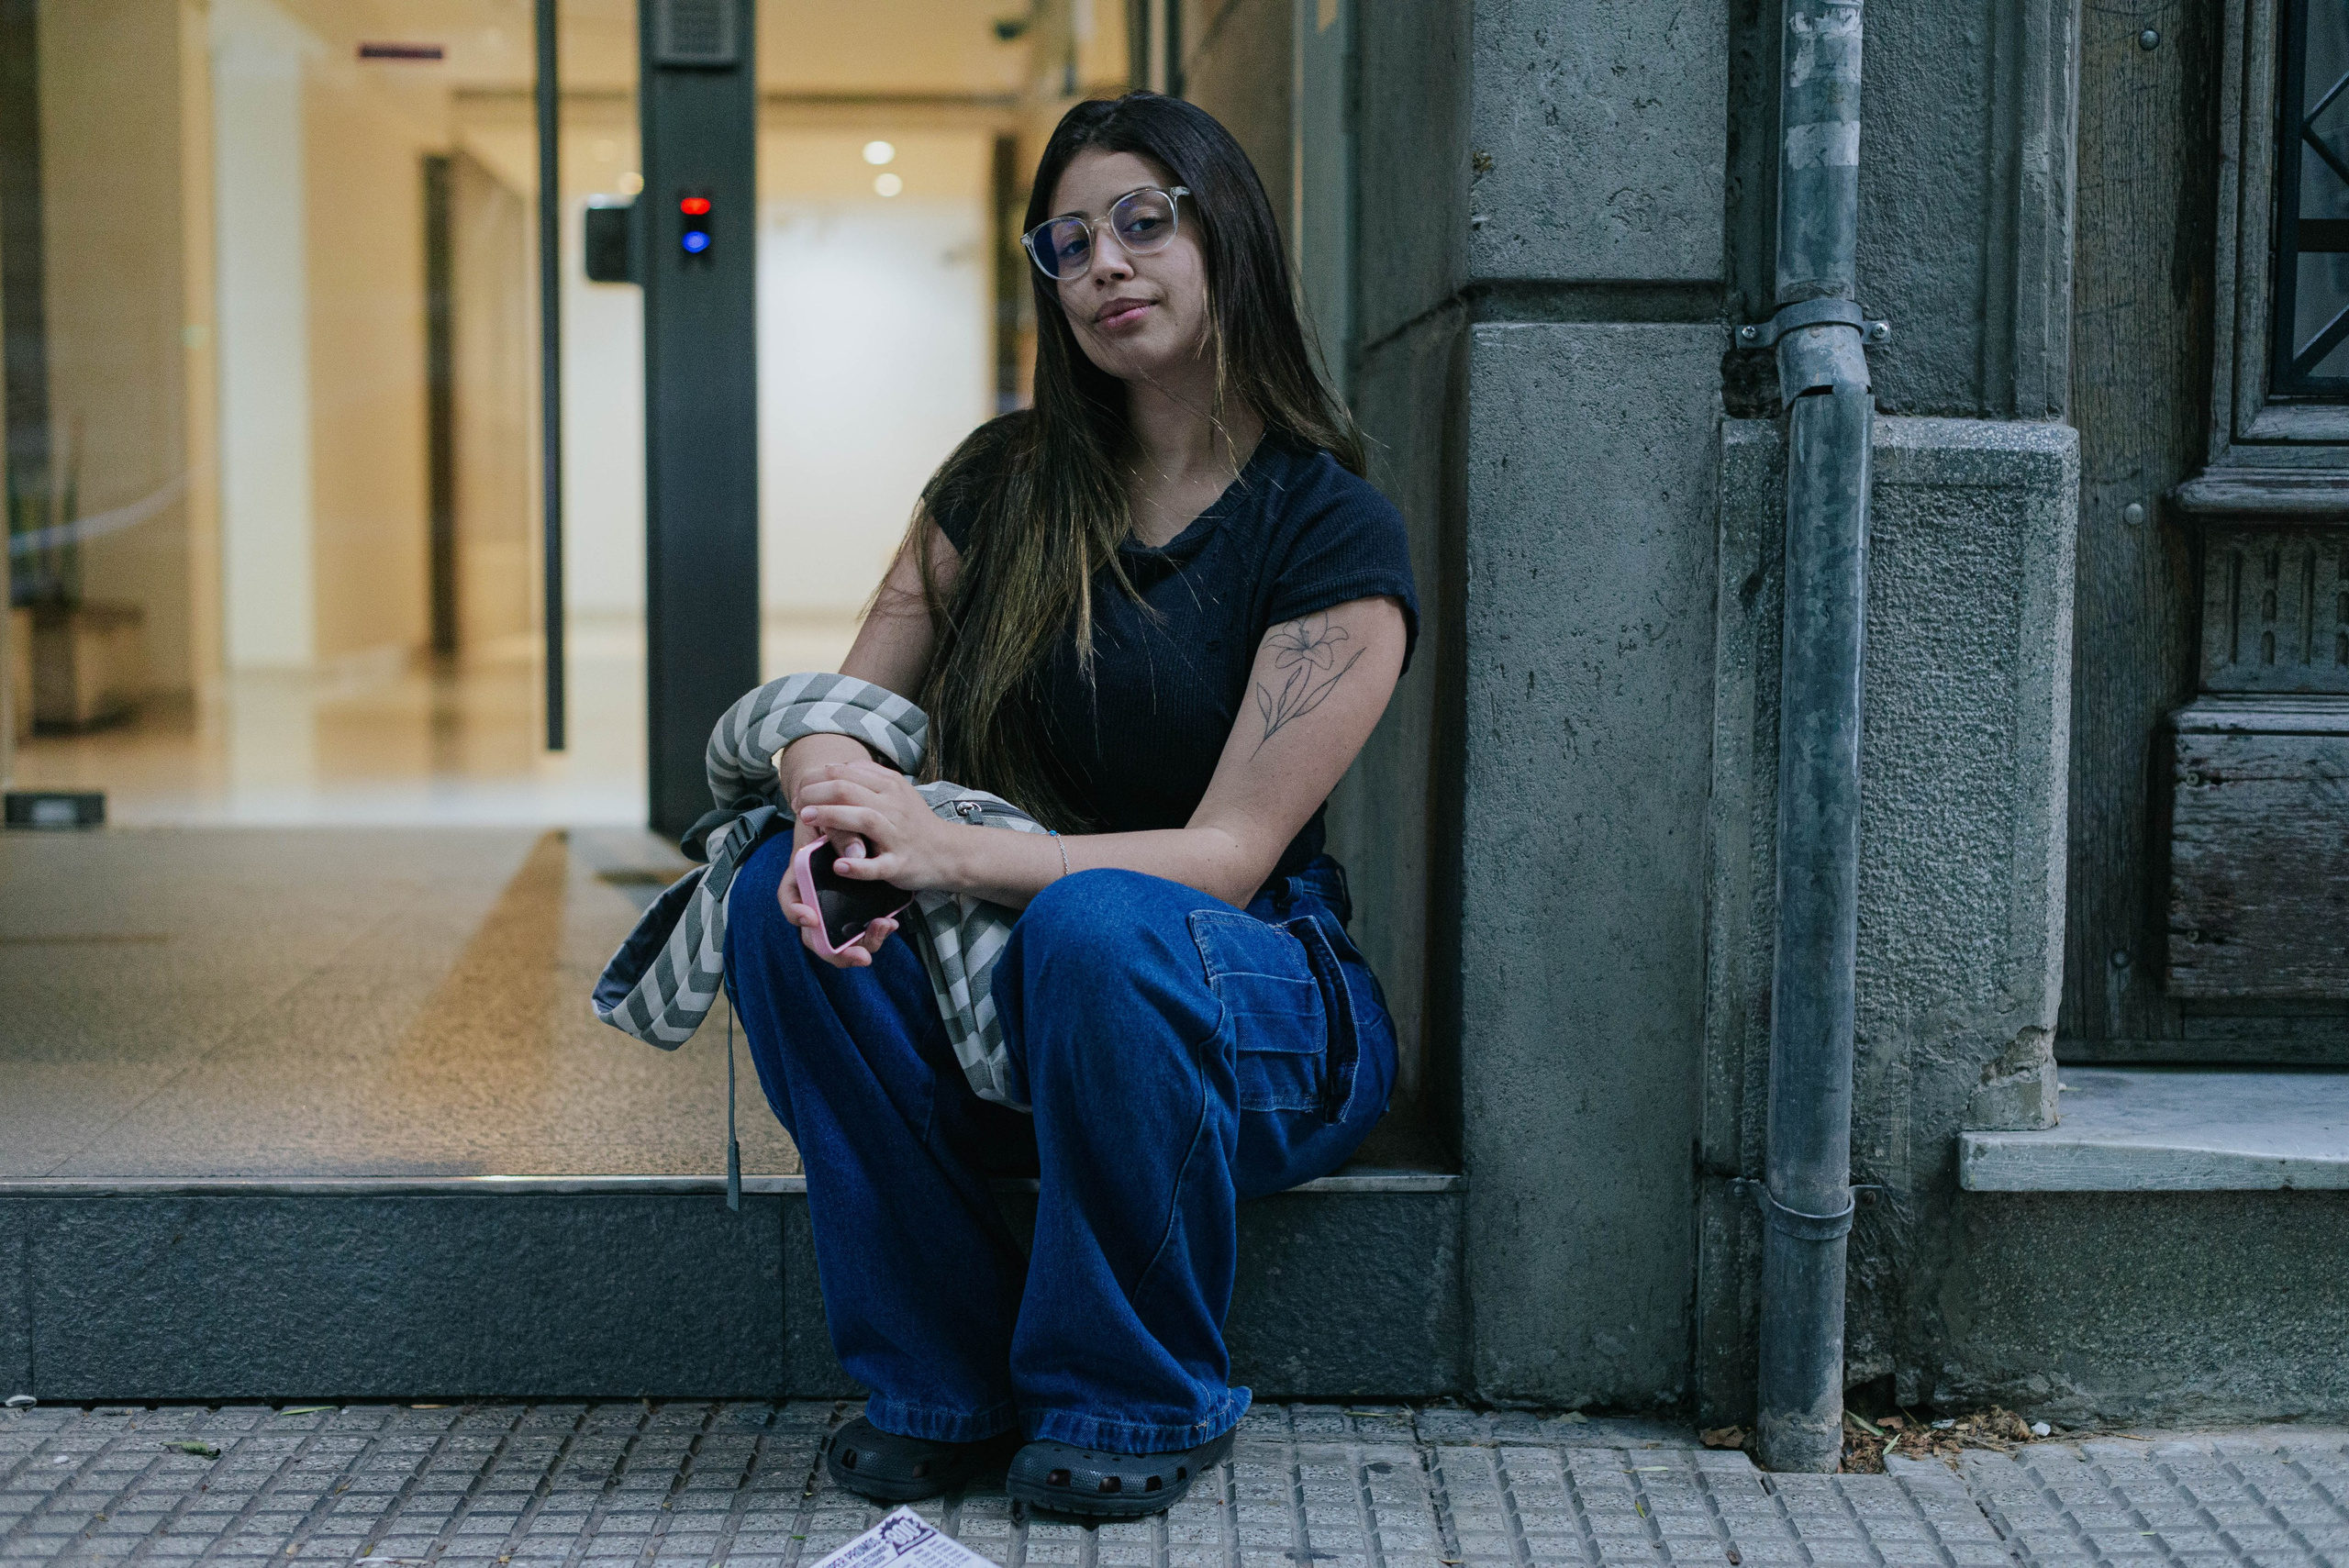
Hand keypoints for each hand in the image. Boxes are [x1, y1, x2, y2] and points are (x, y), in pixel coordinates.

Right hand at [777, 814, 901, 969]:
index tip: (811, 918)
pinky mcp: (856, 902)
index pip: (790, 900)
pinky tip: (891, 922)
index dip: (796, 913)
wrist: (840, 804)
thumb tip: (856, 854)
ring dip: (863, 941)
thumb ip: (841, 832)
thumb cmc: (828, 812)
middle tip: (862, 956)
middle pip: (817, 936)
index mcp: (802, 875)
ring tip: (886, 928)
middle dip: (839, 952)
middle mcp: (816, 895)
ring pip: (842, 937)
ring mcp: (836, 902)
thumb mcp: (830, 816)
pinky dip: (874, 928)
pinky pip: (861, 926)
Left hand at [791, 760, 962, 893]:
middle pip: (848, 790)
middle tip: (796, 805)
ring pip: (862, 819)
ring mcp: (897, 836)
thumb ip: (869, 776)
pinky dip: (858, 866)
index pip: (844, 772)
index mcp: (889, 786)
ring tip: (805, 819)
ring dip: (830, 816)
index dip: (815, 779)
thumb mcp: (897, 790)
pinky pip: (878, 865)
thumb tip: (836, 767)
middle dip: (815, 794)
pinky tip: (840, 865)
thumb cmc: (915, 822)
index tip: (799, 793)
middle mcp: (893, 807)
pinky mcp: (900, 864)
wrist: (950, 852)